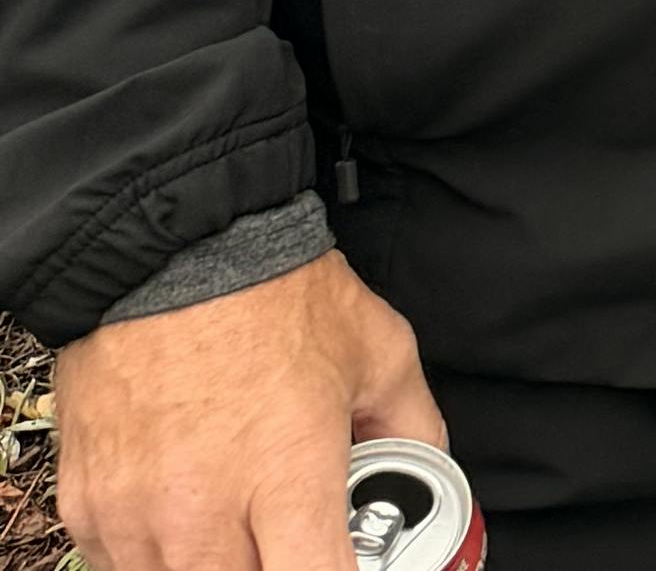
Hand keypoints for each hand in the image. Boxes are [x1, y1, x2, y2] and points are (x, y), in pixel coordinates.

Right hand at [55, 251, 438, 570]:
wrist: (179, 253)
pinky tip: (184, 509)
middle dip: (274, 567)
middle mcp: (205, 509)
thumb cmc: (278, 298)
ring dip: (215, 563)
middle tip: (288, 532)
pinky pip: (122, 567)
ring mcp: (138, 516)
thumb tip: (428, 474)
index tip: (342, 558)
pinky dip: (155, 554)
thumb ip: (412, 424)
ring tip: (239, 516)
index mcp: (287, 474)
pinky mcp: (90, 509)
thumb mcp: (379, 350)